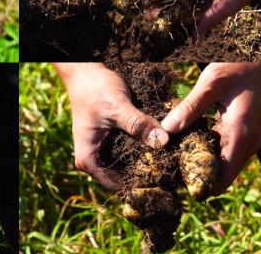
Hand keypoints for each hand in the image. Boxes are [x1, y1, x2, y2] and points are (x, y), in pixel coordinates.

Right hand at [55, 63, 169, 191]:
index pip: (118, 187)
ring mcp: (102, 151)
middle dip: (148, 179)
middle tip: (175, 178)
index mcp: (89, 160)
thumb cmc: (94, 89)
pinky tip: (163, 151)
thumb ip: (138, 125)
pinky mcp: (111, 141)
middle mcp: (94, 160)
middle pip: (125, 179)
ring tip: (173, 166)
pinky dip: (145, 152)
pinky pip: (130, 153)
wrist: (85, 71)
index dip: (142, 190)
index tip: (167, 189)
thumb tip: (163, 142)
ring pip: (129, 167)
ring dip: (148, 165)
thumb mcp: (118, 107)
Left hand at [161, 63, 260, 194]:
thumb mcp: (211, 83)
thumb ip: (190, 107)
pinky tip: (186, 135)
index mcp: (241, 136)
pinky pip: (223, 147)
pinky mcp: (243, 131)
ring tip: (171, 149)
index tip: (176, 177)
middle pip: (219, 174)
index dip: (199, 183)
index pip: (222, 179)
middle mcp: (247, 143)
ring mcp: (247, 139)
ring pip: (220, 161)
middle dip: (194, 172)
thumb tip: (167, 129)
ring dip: (199, 158)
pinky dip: (205, 145)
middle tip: (167, 162)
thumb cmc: (241, 66)